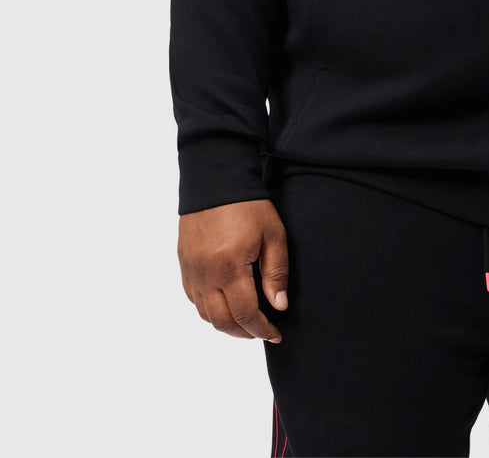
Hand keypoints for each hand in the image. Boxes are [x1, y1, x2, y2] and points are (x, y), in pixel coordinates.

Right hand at [177, 198, 289, 342]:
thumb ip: (276, 272)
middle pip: (222, 321)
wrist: (216, 180)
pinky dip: (209, 309)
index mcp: (230, 267)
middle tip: (262, 331)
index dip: (261, 329)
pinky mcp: (183, 263)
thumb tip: (279, 305)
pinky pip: (193, 297)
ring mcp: (191, 270)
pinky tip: (224, 304)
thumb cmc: (249, 205)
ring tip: (245, 321)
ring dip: (225, 324)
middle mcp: (206, 274)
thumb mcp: (273, 234)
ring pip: (205, 314)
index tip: (276, 334)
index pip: (245, 314)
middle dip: (244, 332)